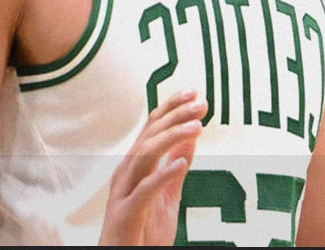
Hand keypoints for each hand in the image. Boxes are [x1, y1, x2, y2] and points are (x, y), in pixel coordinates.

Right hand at [99, 89, 206, 245]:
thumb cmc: (142, 232)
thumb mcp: (167, 196)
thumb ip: (176, 168)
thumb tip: (189, 138)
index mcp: (135, 167)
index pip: (152, 129)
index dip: (171, 108)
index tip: (193, 93)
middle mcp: (126, 175)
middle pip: (149, 136)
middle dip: (175, 116)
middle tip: (201, 104)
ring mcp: (123, 194)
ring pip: (144, 156)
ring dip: (172, 138)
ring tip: (197, 127)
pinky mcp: (126, 215)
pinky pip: (144, 191)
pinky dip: (162, 175)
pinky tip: (180, 164)